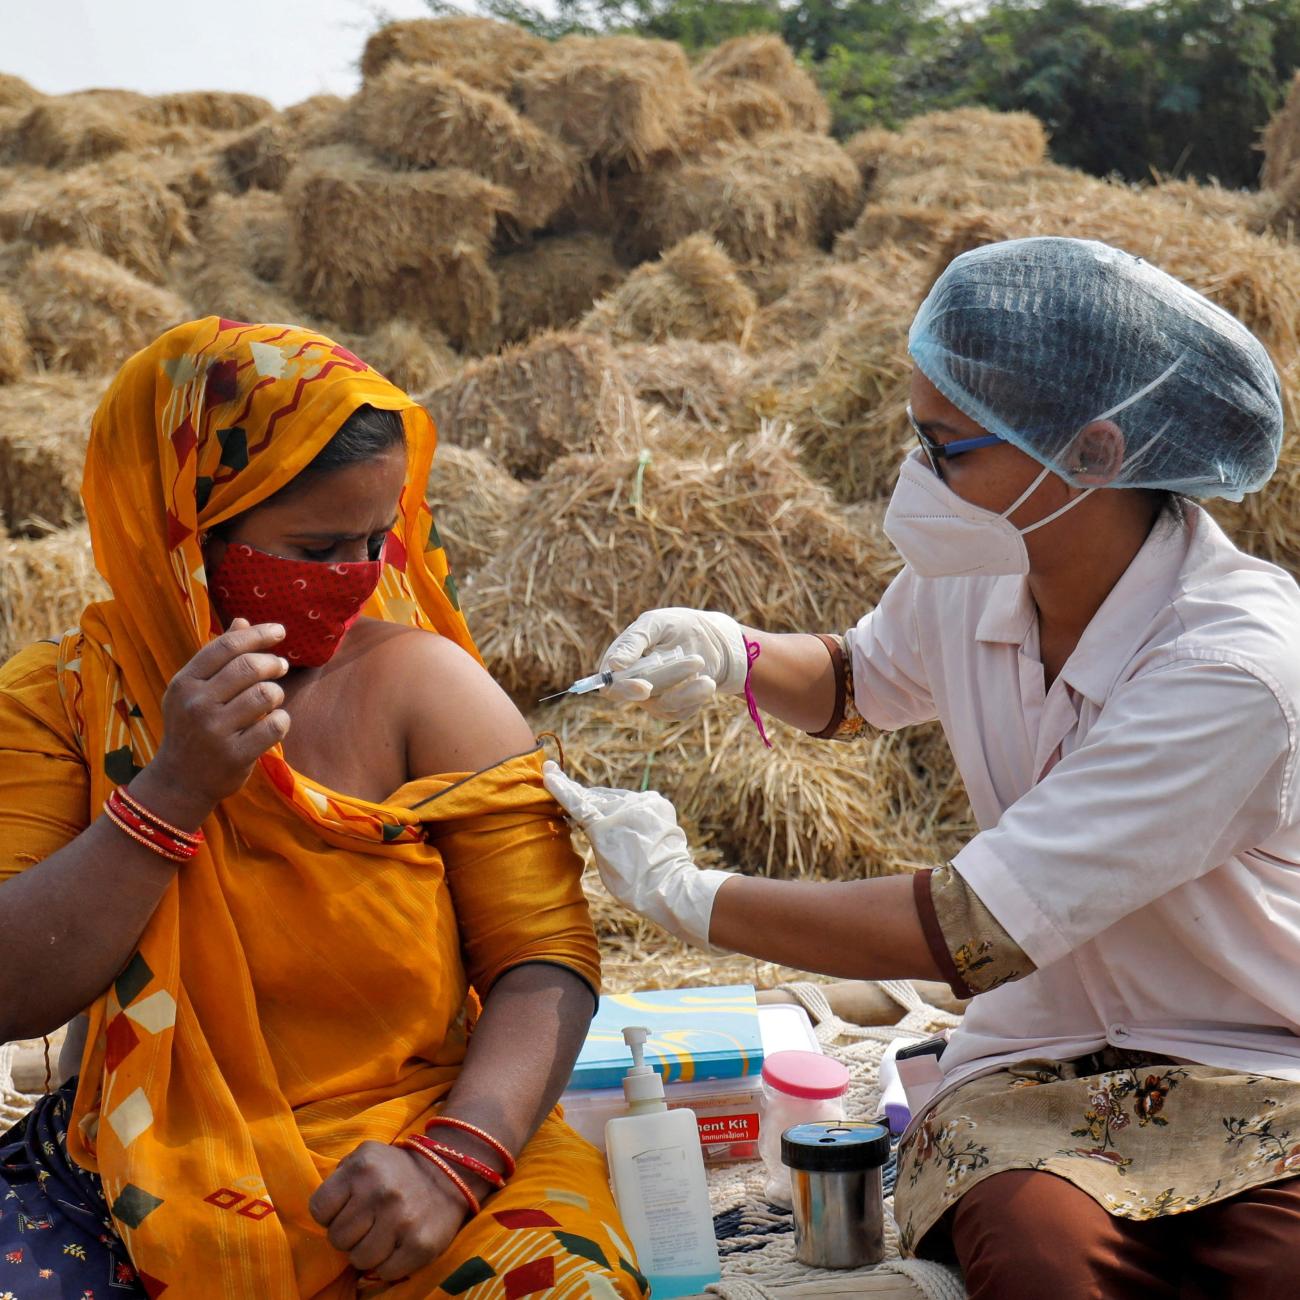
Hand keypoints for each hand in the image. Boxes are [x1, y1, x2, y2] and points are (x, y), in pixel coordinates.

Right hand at [140, 618, 289, 827]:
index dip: (258, 634)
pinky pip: (275, 725)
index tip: (279, 631)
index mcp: (185, 683)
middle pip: (249, 667)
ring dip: (277, 694)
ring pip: (266, 695)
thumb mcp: (194, 690)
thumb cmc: (192, 727)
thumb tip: (242, 620)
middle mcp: (196, 704)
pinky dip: (281, 721)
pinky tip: (273, 723)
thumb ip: (218, 656)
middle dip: (272, 663)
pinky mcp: (235, 755)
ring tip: (271, 700)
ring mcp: (215, 731)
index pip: (226, 647)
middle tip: (280, 667)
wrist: (180, 780)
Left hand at [309, 1140, 469, 1282]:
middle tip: (368, 1222)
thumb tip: (322, 1211)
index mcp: (362, 1167)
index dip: (330, 1214)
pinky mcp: (419, 1245)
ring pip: (358, 1259)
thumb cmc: (396, 1170)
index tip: (347, 1209)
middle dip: (350, 1234)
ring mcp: (401, 1220)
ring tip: (382, 1234)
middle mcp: (380, 1192)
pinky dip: (388, 1263)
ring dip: (367, 1251)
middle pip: (337, 1238)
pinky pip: (384, 1272)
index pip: (319, 1209)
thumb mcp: (365, 1156)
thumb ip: (340, 1177)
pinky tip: (398, 1244)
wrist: (449, 1174)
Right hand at [542, 761, 730, 949]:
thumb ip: (596, 835)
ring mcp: (641, 802)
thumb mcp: (603, 863)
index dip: (561, 787)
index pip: (576, 802)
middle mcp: (622, 808)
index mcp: (602, 827)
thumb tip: (594, 820)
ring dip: (608, 805)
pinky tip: (630, 824)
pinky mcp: (656, 801)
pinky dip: (629, 809)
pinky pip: (635, 800)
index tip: (549, 770)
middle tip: (565, 786)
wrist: (671, 886)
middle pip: (595, 798)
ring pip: (615, 797)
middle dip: (582, 798)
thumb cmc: (632, 885)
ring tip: (608, 823)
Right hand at [600, 608, 746, 719]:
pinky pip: (681, 711)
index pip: (610, 684)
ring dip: (688, 685)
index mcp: (620, 662)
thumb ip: (634, 641)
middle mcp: (631, 684)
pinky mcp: (671, 710)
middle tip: (697, 661)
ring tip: (702, 661)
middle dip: (670, 676)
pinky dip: (697, 693)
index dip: (623, 688)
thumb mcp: (656, 623)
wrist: (710, 641)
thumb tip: (614, 664)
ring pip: (665, 703)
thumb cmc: (676, 626)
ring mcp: (651, 700)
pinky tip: (705, 679)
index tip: (645, 687)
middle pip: (640, 694)